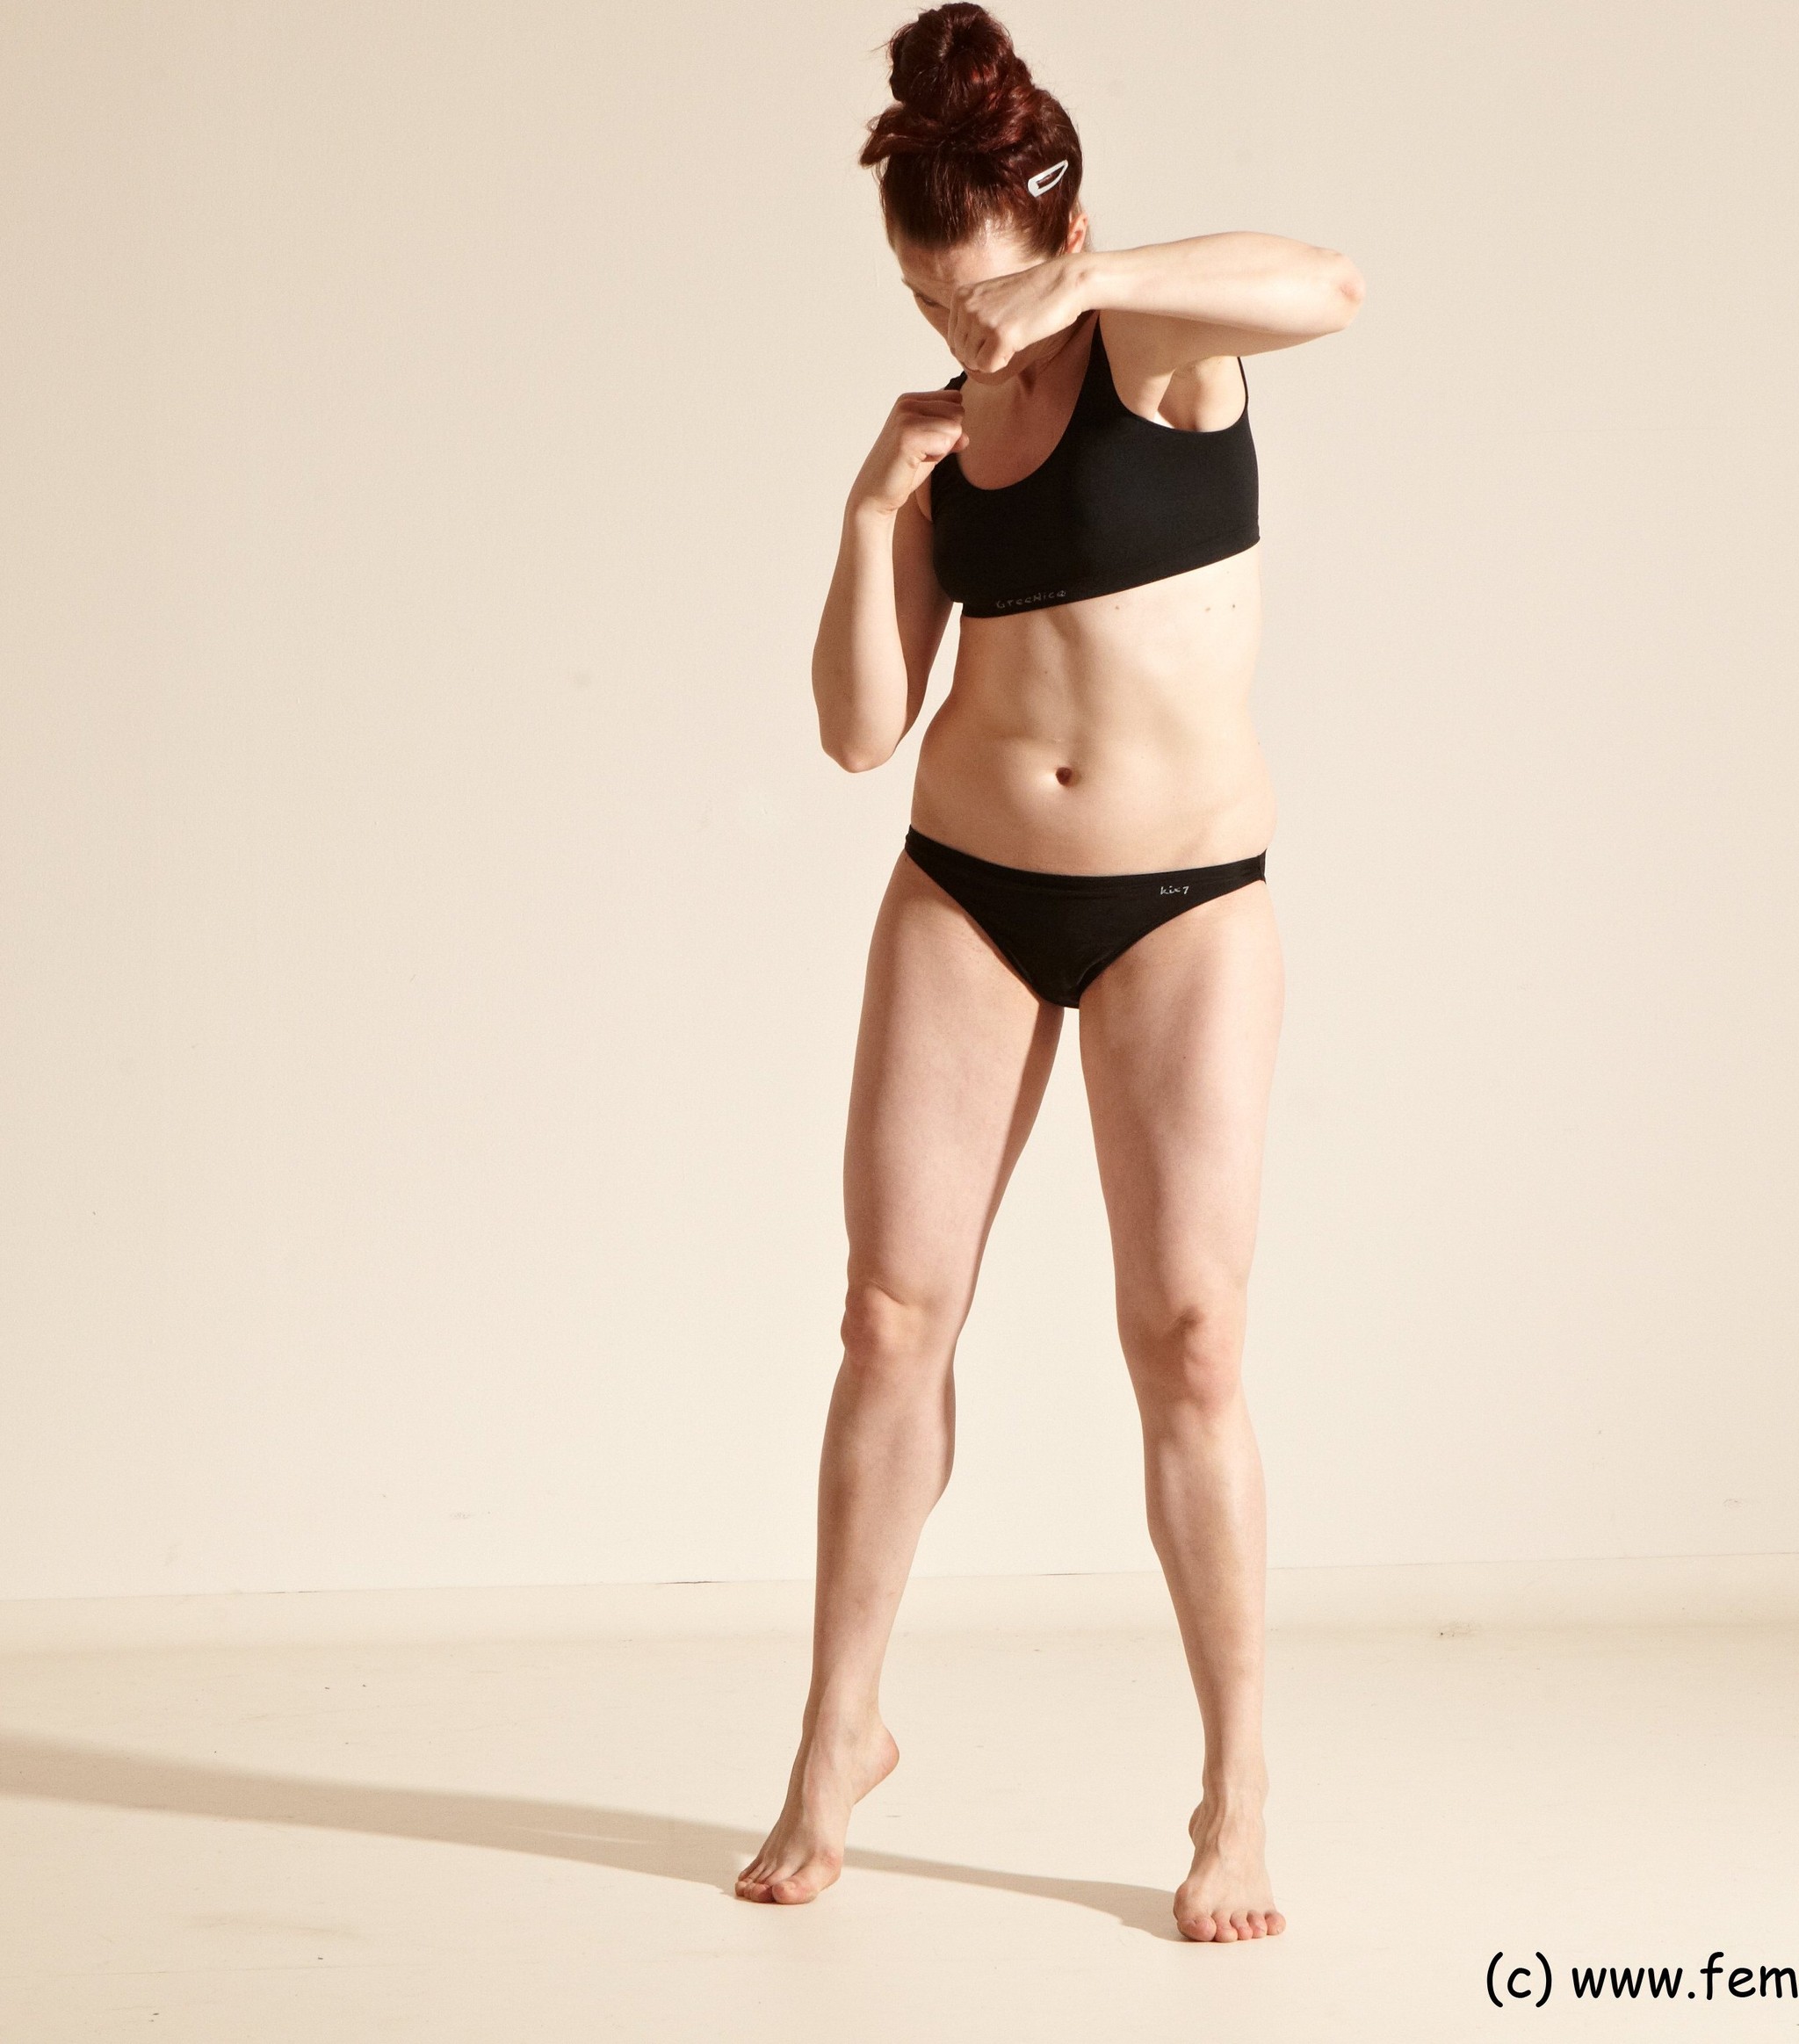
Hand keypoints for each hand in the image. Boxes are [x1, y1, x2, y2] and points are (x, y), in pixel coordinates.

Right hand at [849, 390, 967, 514]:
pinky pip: (947, 441)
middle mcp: (907, 403)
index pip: (955, 401)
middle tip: (920, 453)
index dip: (947, 427)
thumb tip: (966, 438)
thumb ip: (949, 437)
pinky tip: (915, 462)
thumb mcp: (931, 449)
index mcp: (911, 400)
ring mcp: (906, 416)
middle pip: (958, 412)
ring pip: (955, 427)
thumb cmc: (902, 472)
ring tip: (917, 457)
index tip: (923, 443)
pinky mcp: (907, 435)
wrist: (875, 494)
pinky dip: (937, 457)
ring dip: (942, 449)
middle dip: (947, 438)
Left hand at [946, 254, 1087, 375]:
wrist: (1061, 283)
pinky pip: (988, 368)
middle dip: (983, 354)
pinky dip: (1003, 362)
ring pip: (972, 362)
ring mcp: (981, 320)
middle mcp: (966, 306)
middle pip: (961, 353)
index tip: (998, 330)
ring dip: (994, 358)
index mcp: (960, 297)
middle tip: (1008, 336)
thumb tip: (957, 353)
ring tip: (1013, 336)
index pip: (954, 340)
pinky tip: (1018, 342)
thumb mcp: (990, 298)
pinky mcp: (999, 335)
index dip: (976, 345)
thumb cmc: (1030, 295)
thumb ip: (970, 318)